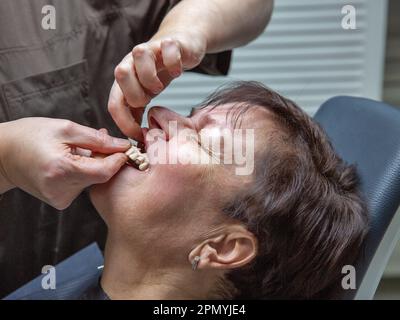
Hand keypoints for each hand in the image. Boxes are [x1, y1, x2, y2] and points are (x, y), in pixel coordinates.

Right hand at [0, 118, 129, 209]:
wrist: (3, 155)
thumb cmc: (30, 136)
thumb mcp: (65, 129)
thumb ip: (96, 139)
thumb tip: (122, 145)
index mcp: (62, 169)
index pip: (105, 171)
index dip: (119, 159)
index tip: (124, 148)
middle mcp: (61, 189)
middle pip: (101, 176)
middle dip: (106, 158)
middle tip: (101, 142)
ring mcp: (60, 198)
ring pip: (93, 181)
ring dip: (94, 164)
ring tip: (80, 149)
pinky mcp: (60, 201)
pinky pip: (82, 185)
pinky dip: (84, 172)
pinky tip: (73, 161)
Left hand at [108, 31, 206, 140]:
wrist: (180, 44)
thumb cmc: (161, 71)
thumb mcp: (146, 95)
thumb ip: (137, 112)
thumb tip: (136, 138)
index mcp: (124, 79)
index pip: (114, 103)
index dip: (125, 123)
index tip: (139, 135)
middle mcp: (132, 61)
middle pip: (121, 74)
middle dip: (136, 95)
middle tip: (150, 101)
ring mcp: (150, 49)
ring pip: (140, 54)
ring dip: (151, 77)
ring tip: (161, 86)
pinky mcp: (169, 42)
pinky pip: (169, 51)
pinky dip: (174, 65)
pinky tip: (177, 72)